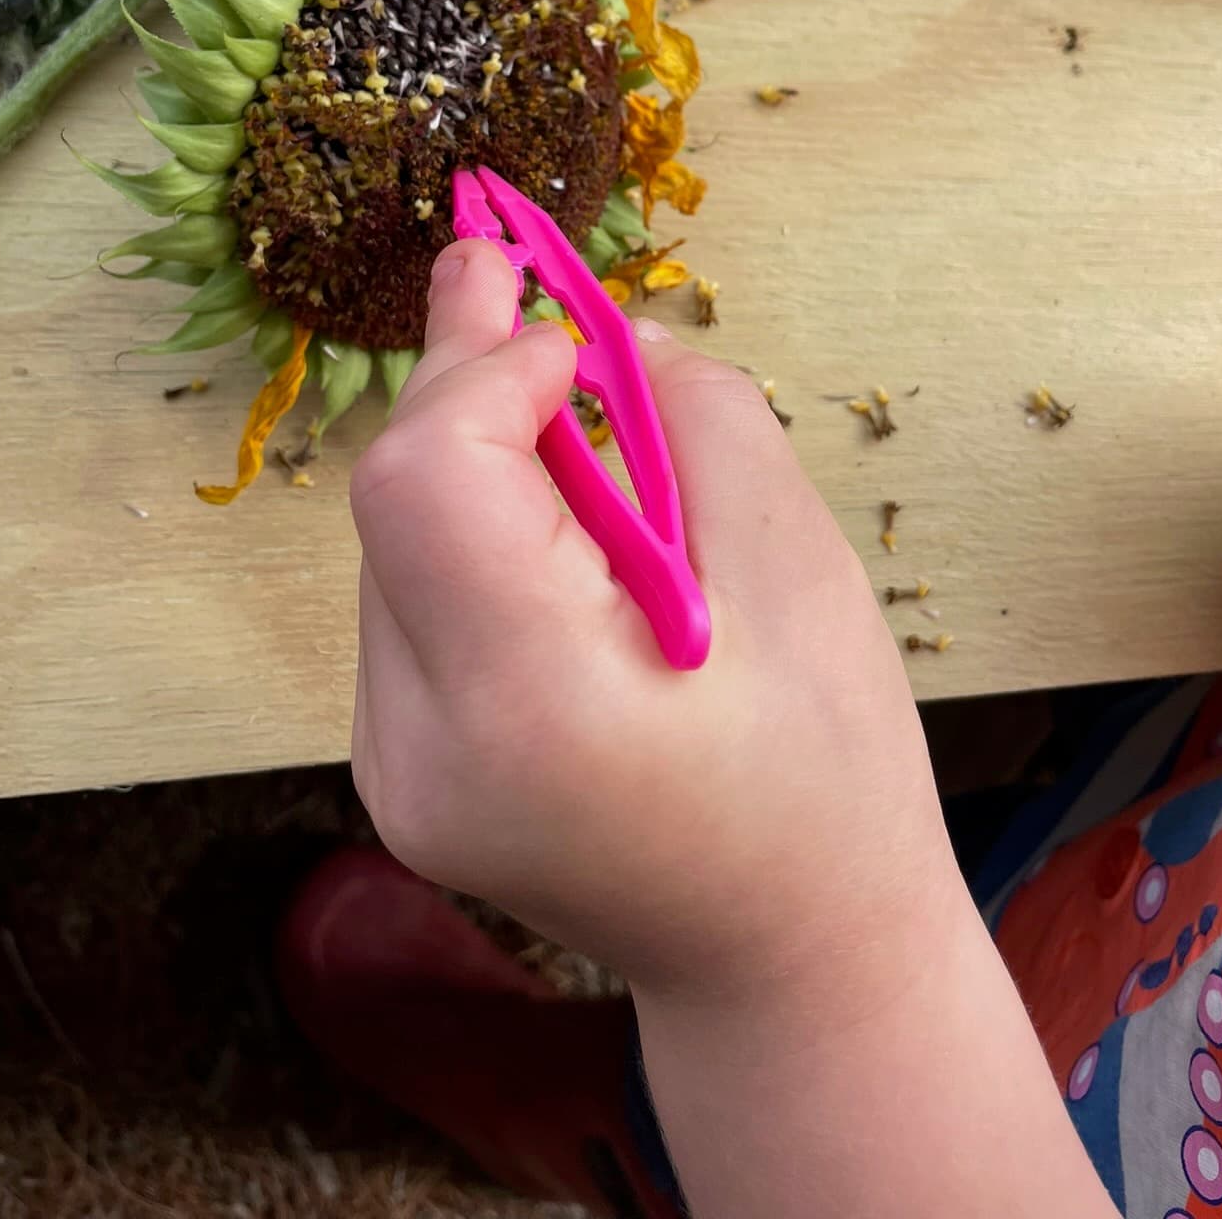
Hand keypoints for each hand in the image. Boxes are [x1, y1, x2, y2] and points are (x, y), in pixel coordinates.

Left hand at [348, 237, 954, 998]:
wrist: (787, 961)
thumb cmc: (825, 777)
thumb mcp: (802, 574)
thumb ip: (697, 422)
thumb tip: (605, 332)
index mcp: (531, 704)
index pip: (430, 480)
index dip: (485, 373)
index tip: (569, 333)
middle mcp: (425, 747)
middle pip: (396, 501)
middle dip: (464, 381)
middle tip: (496, 261)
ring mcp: (397, 772)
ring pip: (397, 540)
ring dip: (473, 451)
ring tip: (552, 386)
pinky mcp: (399, 772)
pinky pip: (413, 597)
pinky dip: (474, 528)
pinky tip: (549, 512)